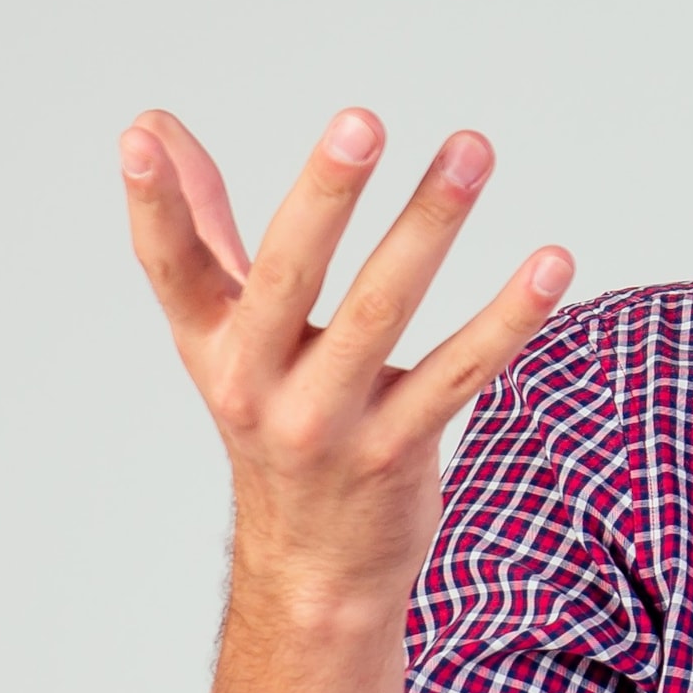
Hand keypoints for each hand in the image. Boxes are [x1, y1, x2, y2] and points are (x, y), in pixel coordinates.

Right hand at [119, 108, 572, 609]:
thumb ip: (201, 231)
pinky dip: (510, 318)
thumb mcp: (225, 338)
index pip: (171, 267)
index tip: (140, 136)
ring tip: (472, 149)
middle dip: (325, 195)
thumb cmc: (273, 422)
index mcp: (214, 345)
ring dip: (429, 224)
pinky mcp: (396, 452)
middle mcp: (258, 384)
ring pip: (382, 310)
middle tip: (361, 121)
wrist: (312, 571)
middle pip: (288, 277)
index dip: (153, 204)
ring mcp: (327, 422)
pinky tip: (552, 263)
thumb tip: (151, 125)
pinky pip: (460, 373)